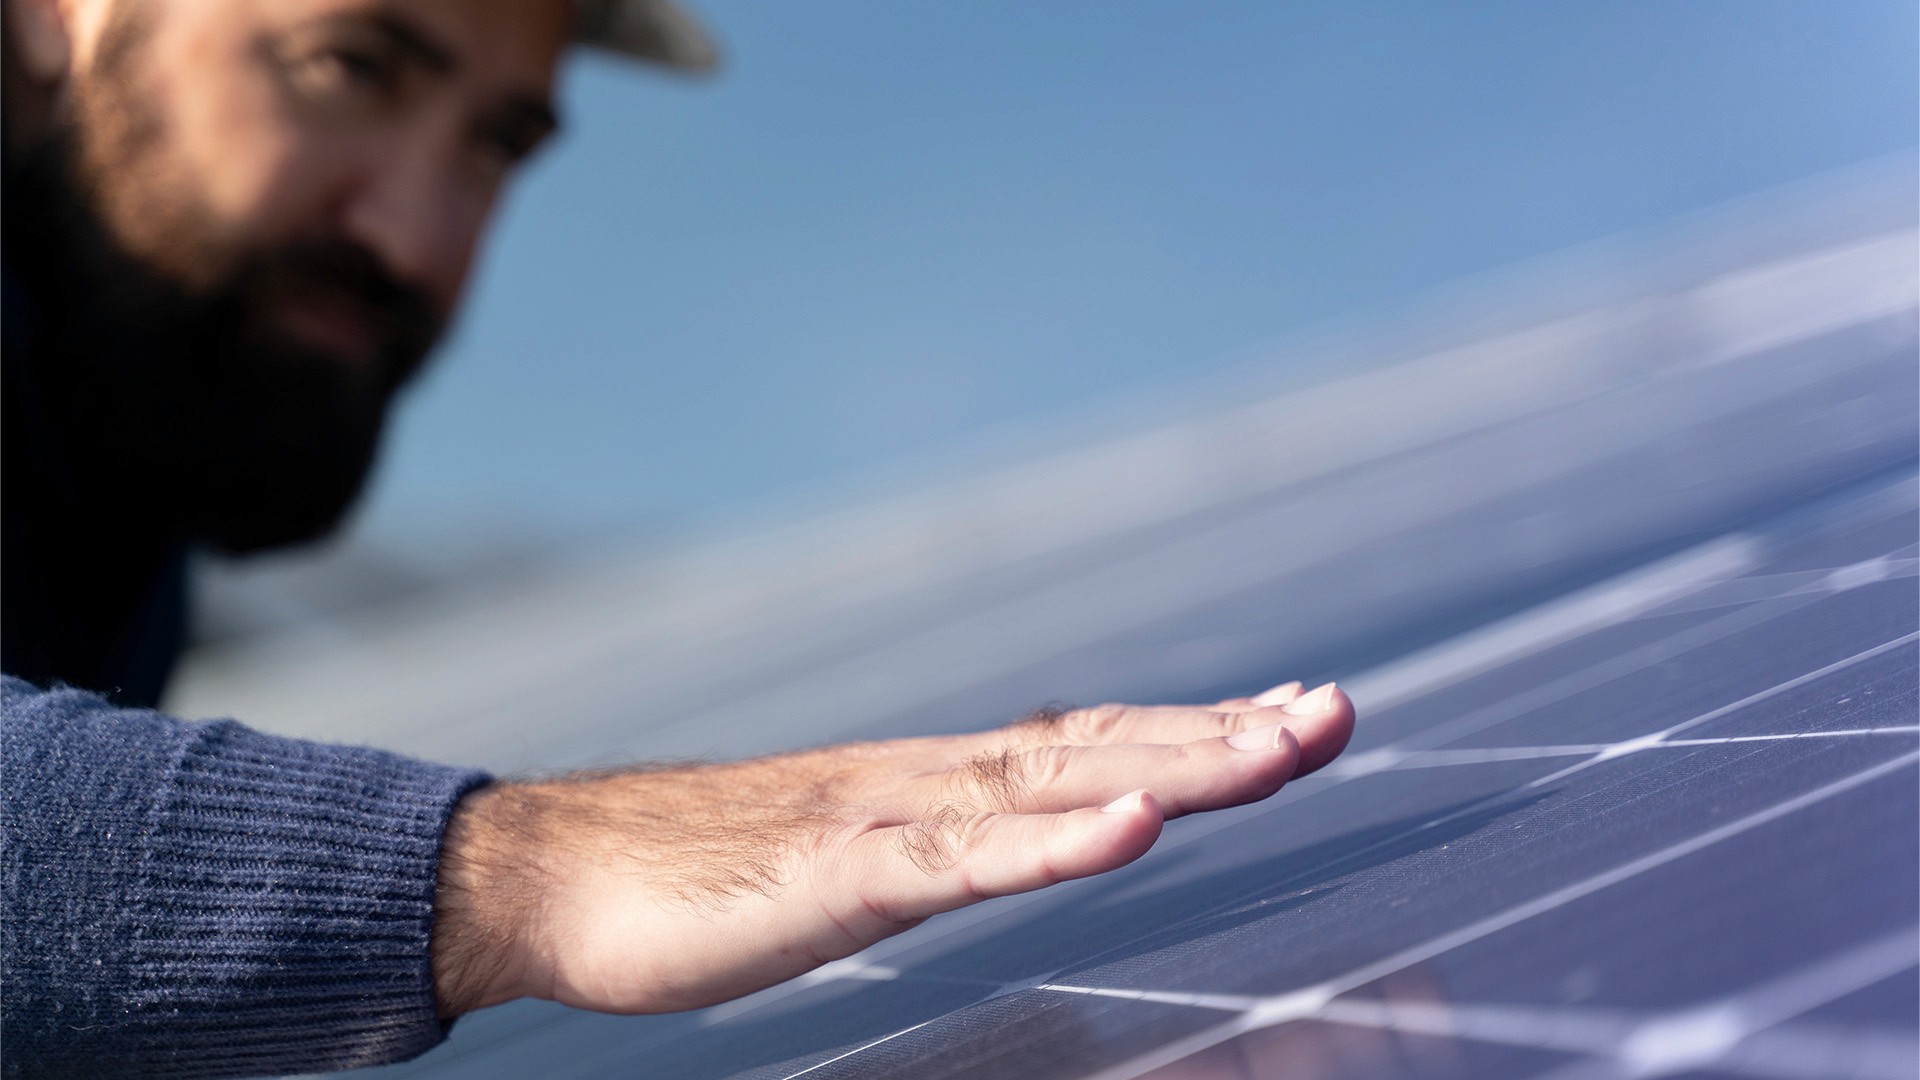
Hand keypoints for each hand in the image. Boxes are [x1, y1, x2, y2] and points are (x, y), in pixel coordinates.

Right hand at [430, 680, 1352, 1016]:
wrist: (549, 875)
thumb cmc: (691, 876)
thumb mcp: (846, 856)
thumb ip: (930, 844)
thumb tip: (1012, 839)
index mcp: (934, 784)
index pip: (1092, 744)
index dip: (1197, 730)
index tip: (1294, 716)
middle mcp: (927, 782)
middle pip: (1102, 748)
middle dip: (1227, 735)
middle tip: (1337, 712)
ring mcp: (885, 820)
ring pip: (1055, 786)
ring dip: (1176, 767)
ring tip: (1283, 747)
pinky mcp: (836, 872)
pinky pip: (958, 857)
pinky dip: (1050, 840)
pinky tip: (1126, 830)